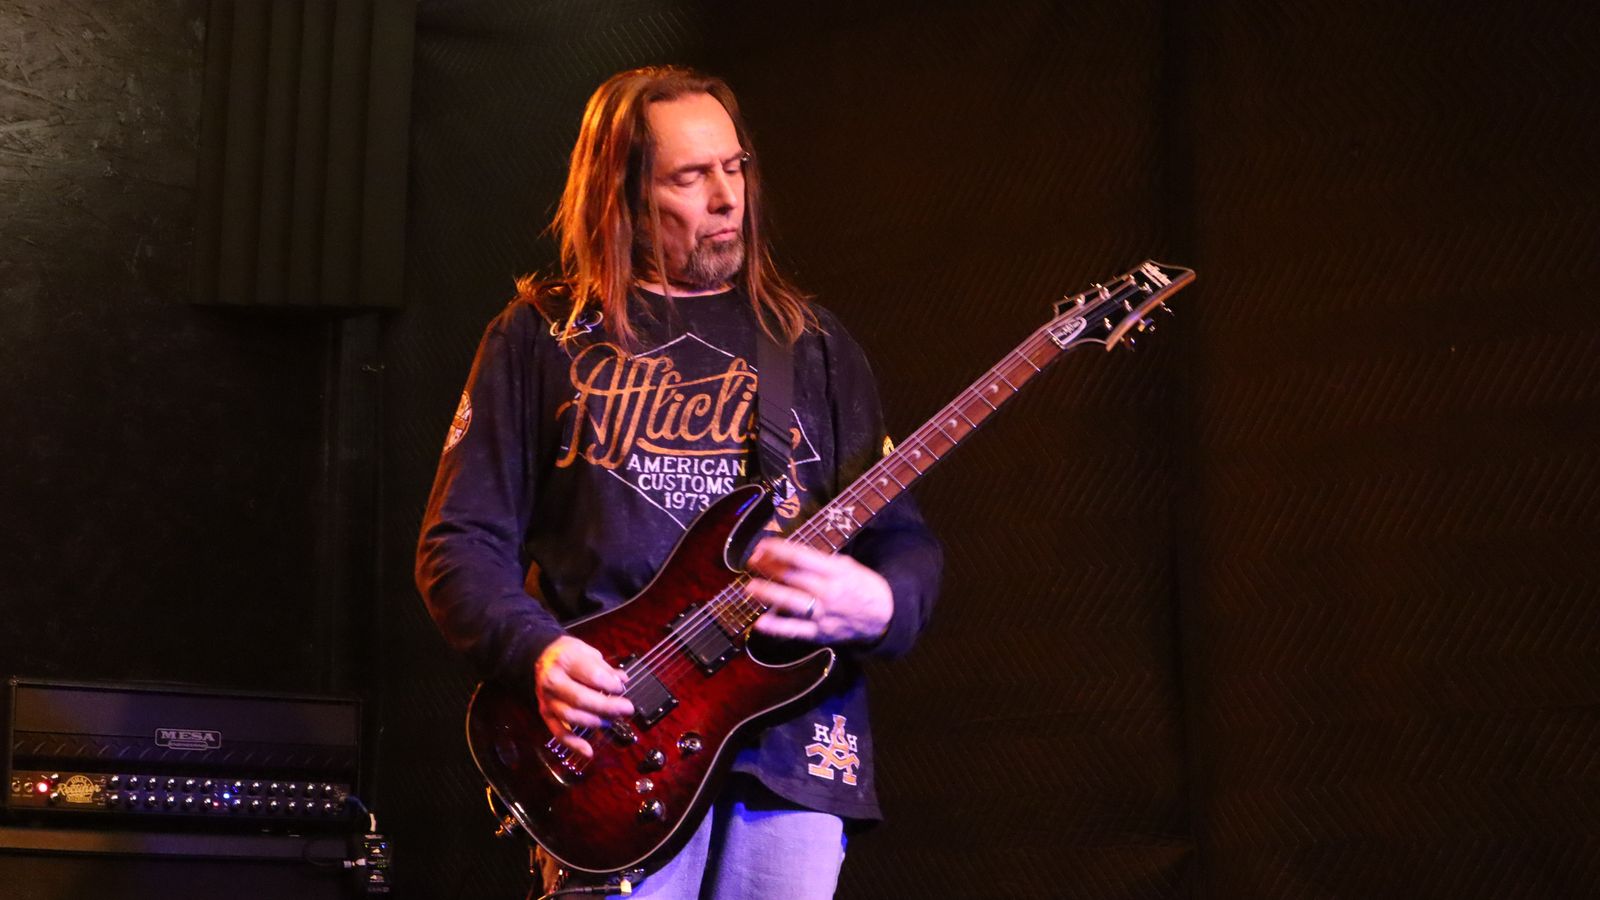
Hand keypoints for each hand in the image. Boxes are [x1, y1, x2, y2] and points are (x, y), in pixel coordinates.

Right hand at [533, 635, 632, 756]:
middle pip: (581, 699)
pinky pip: (558, 732)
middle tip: (627, 709)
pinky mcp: (545, 713)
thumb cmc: (569, 654)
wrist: (542, 657)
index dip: (610, 684)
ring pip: (571, 716)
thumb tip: (622, 681)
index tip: (621, 688)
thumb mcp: (587, 651)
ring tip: (612, 721)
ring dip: (595, 722)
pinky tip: (588, 751)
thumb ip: (604, 668)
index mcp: (566, 660)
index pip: (592, 676)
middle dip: (607, 707)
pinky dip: (573, 744)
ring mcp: (547, 699)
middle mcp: (553, 680)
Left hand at [745, 538, 892, 644]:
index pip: (802, 557)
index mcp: (836, 572)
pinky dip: (776, 627)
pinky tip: (760, 622)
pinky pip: (795, 631)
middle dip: (768, 567)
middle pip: (792, 577)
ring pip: (790, 603)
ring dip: (767, 594)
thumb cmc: (861, 586)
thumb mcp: (847, 565)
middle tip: (752, 560)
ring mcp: (823, 614)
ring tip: (750, 587)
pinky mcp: (820, 634)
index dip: (779, 550)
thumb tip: (789, 556)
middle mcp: (828, 592)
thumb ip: (819, 562)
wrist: (883, 617)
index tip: (763, 544)